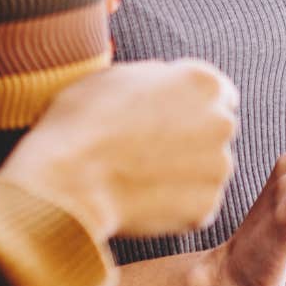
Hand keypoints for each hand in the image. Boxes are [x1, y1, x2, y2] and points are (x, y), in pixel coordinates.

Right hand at [0, 59, 238, 239]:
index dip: (190, 106)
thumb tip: (166, 86)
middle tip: (148, 150)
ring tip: (139, 176)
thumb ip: (157, 80)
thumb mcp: (116, 77)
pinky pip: (196, 204)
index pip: (218, 93)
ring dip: (184, 173)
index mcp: (202, 82)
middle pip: (214, 131)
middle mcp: (220, 122)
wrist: (65, 182)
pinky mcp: (206, 208)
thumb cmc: (80, 123)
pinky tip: (142, 199)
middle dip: (191, 139)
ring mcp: (217, 168)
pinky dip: (176, 205)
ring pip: (207, 169)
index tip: (168, 119)